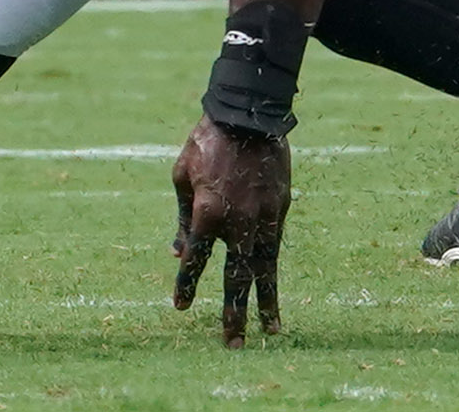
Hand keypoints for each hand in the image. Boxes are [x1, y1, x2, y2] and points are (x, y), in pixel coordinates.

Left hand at [171, 117, 291, 346]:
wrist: (249, 113)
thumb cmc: (206, 143)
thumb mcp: (181, 177)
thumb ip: (182, 218)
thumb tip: (178, 252)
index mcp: (207, 213)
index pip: (196, 261)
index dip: (187, 286)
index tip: (181, 308)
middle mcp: (238, 221)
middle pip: (236, 278)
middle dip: (234, 313)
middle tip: (232, 344)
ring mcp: (263, 216)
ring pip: (265, 268)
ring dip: (266, 301)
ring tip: (271, 331)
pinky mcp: (280, 207)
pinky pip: (274, 244)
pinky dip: (273, 267)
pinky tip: (274, 286)